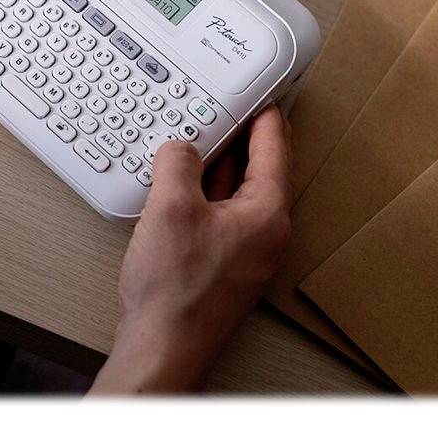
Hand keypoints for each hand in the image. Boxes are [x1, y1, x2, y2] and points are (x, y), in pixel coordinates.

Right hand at [89, 106, 292, 393]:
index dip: (265, 113)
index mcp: (268, 214)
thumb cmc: (175, 291)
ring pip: (237, 192)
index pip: (275, 148)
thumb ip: (179, 163)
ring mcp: (247, 251)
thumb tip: (181, 148)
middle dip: (238, 137)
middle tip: (224, 105)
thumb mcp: (171, 206)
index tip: (261, 89)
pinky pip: (221, 214)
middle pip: (260, 168)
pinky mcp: (225, 265)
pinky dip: (205, 192)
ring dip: (217, 165)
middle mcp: (266, 233)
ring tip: (196, 138)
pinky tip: (180, 186)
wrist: (162, 348)